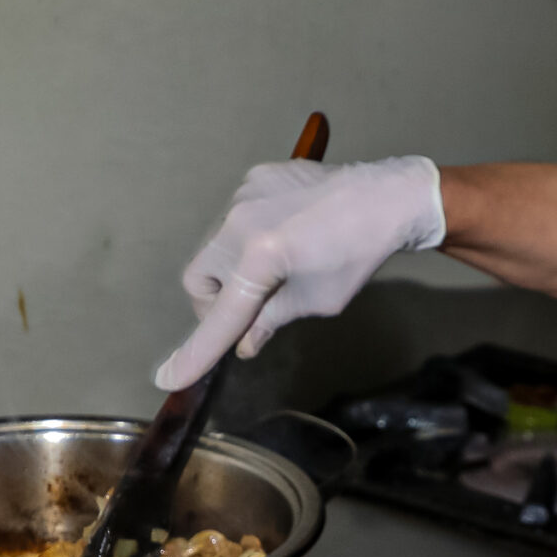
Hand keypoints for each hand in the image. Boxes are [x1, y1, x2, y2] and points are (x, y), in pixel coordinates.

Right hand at [153, 156, 445, 389]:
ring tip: (275, 270)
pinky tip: (283, 237)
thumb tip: (244, 343)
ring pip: (213, 246)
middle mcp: (242, 220)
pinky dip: (247, 239)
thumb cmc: (359, 254)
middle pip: (199, 278)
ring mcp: (245, 194)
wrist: (387, 198)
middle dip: (216, 303)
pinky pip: (234, 218)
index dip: (196, 353)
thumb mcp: (317, 300)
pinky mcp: (255, 178)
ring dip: (232, 269)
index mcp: (260, 256)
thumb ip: (272, 320)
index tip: (169, 378)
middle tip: (249, 313)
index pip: (221, 317)